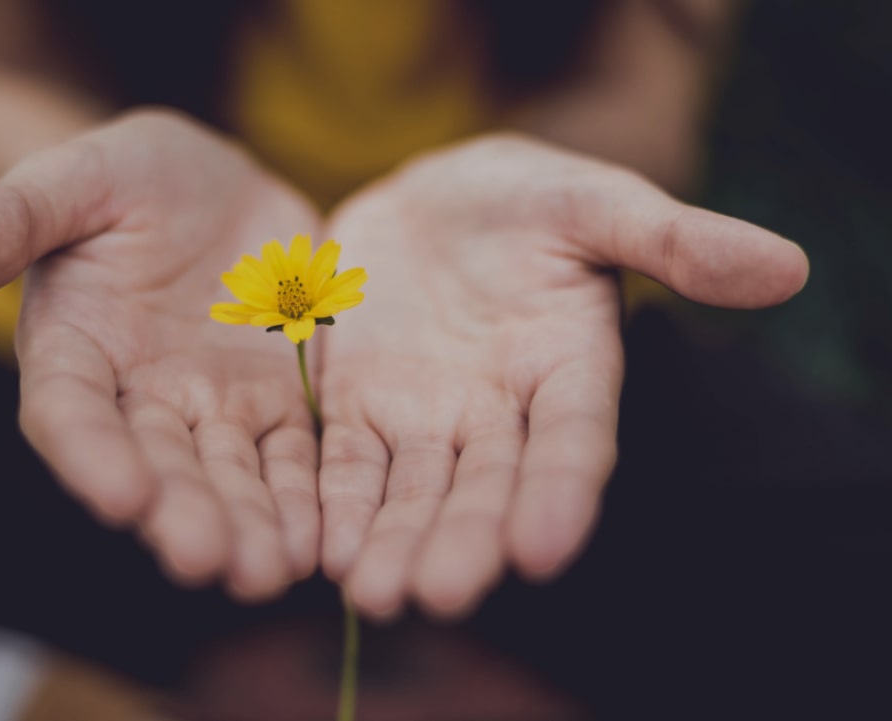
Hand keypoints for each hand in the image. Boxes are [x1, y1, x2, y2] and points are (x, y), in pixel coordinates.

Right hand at [0, 110, 322, 599]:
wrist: (216, 188)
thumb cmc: (130, 177)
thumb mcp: (75, 179)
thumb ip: (12, 217)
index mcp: (76, 350)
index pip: (72, 412)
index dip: (92, 455)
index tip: (121, 497)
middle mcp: (141, 397)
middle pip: (158, 465)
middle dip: (182, 514)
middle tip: (209, 562)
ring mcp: (214, 406)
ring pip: (230, 476)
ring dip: (249, 525)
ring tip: (270, 572)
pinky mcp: (278, 403)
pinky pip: (294, 457)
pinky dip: (305, 498)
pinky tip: (322, 541)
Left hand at [317, 134, 808, 618]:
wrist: (432, 200)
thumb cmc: (526, 198)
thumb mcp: (595, 202)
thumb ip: (674, 239)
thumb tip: (787, 267)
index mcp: (568, 369)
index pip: (573, 441)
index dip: (561, 492)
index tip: (542, 549)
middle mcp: (500, 412)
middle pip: (486, 486)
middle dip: (464, 540)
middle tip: (440, 594)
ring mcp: (426, 417)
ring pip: (413, 491)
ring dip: (395, 542)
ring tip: (374, 594)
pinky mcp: (359, 408)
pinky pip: (346, 463)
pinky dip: (337, 504)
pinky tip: (323, 551)